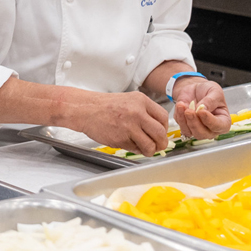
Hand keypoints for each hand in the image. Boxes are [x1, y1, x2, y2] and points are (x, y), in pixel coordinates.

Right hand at [55, 88, 172, 156]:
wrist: (85, 109)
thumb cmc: (105, 107)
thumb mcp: (129, 101)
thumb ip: (144, 112)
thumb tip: (158, 130)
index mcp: (141, 100)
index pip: (163, 117)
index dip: (164, 129)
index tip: (160, 133)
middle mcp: (137, 112)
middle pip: (160, 133)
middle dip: (161, 143)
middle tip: (158, 146)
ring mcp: (129, 126)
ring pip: (150, 144)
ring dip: (150, 150)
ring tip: (145, 149)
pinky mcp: (121, 138)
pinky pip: (135, 148)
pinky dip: (135, 150)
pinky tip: (129, 144)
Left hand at [169, 77, 230, 139]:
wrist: (194, 89)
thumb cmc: (208, 91)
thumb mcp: (214, 91)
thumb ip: (210, 101)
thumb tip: (202, 109)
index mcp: (223, 121)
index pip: (219, 127)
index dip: (210, 121)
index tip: (202, 111)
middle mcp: (211, 129)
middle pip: (203, 134)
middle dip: (194, 123)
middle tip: (189, 111)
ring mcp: (198, 129)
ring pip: (190, 132)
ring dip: (185, 120)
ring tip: (182, 105)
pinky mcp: (186, 127)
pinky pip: (181, 127)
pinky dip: (179, 116)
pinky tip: (180, 105)